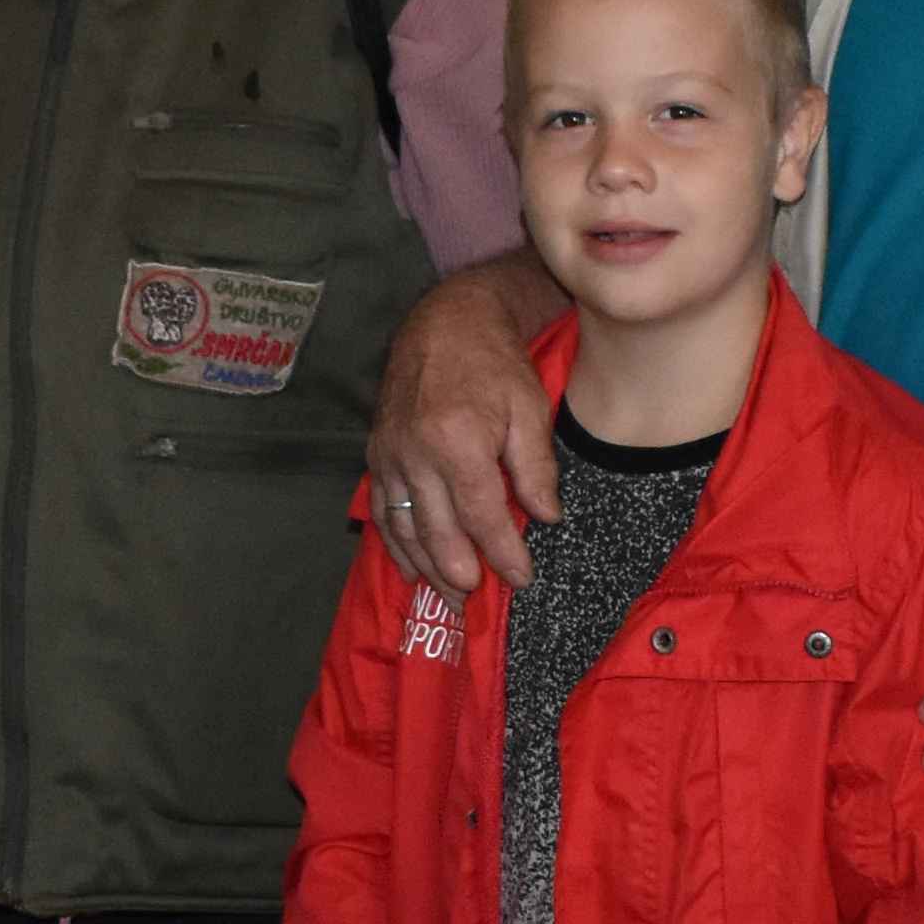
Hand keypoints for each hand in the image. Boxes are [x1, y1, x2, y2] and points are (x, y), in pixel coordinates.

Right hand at [363, 266, 561, 596]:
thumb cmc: (494, 363)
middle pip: (437, 530)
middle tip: (477, 600)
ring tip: (448, 598)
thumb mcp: (528, 408)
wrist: (444, 323)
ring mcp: (390, 455)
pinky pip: (382, 510)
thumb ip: (535, 467)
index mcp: (456, 440)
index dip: (503, 552)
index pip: (481, 515)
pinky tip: (411, 568)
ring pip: (404, 527)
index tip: (522, 577)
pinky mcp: (377, 455)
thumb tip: (546, 518)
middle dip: (458, 573)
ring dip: (425, 568)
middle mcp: (415, 452)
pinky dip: (395, 544)